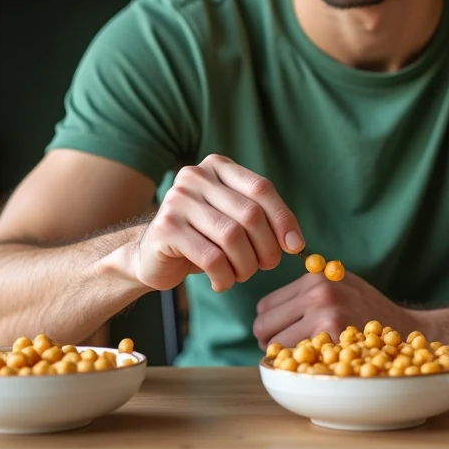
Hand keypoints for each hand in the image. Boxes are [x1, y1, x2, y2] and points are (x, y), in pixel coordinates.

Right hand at [134, 154, 302, 292]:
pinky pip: (211, 258)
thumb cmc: (202, 238)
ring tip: (241, 275)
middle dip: (266, 247)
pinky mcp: (166, 229)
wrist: (152, 256)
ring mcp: (177, 200)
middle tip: (267, 266)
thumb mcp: (233, 219)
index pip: (261, 188)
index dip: (283, 218)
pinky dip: (224, 277)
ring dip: (245, 266)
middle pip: (250, 214)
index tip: (295, 245)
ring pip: (232, 237)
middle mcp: (195, 177)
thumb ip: (261, 220)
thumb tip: (295, 241)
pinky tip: (221, 282)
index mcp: (217, 167)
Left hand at [253, 271, 421, 348]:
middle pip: (264, 323)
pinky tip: (313, 360)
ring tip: (301, 355)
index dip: (270, 322)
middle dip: (269, 340)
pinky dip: (298, 362)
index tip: (279, 332)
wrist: (406, 330)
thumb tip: (265, 311)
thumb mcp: (340, 284)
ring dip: (282, 354)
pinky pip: (295, 355)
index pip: (266, 304)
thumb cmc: (369, 311)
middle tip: (285, 348)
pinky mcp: (332, 337)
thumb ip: (309, 289)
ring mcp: (324, 314)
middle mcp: (318, 292)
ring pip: (275, 342)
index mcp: (316, 276)